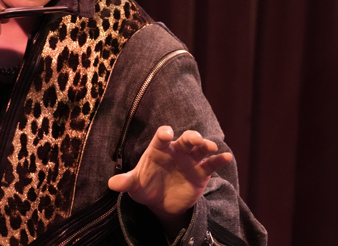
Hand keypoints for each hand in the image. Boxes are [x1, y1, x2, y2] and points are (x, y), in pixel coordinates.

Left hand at [108, 126, 231, 228]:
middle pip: (185, 139)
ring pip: (200, 148)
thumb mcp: (135, 186)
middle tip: (195, 139)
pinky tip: (226, 156)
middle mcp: (176, 151)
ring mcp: (190, 160)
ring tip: (211, 147)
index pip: (161, 137)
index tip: (167, 134)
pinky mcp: (202, 172)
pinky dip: (219, 159)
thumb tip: (111, 184)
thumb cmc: (146, 187)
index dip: (164, 134)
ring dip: (206, 145)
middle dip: (191, 137)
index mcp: (159, 149)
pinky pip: (212, 163)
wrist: (162, 203)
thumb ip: (125, 182)